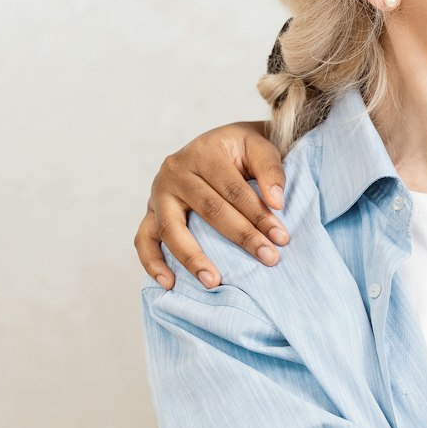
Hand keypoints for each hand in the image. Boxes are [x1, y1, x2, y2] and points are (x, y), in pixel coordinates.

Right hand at [136, 123, 288, 288]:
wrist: (220, 144)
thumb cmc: (243, 150)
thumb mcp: (260, 146)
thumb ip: (271, 170)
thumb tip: (277, 202)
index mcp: (202, 153)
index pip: (233, 190)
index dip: (259, 215)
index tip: (282, 238)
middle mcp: (174, 172)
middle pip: (209, 210)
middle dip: (242, 237)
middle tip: (269, 258)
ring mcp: (158, 194)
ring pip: (172, 229)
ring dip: (192, 258)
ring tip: (214, 282)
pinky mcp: (150, 213)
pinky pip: (144, 239)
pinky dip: (152, 262)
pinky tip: (168, 283)